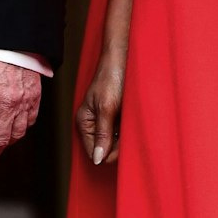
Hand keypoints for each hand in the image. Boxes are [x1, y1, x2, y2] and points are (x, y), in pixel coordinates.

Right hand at [75, 48, 126, 165]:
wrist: (124, 59)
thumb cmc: (111, 78)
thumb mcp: (106, 108)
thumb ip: (102, 134)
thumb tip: (97, 159)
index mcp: (84, 122)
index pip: (94, 152)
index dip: (108, 153)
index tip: (121, 144)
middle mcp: (94, 125)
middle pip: (105, 150)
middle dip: (118, 146)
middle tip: (127, 130)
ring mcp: (106, 122)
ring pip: (116, 144)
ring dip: (125, 139)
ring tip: (130, 123)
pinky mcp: (118, 118)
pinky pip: (123, 134)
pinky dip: (129, 132)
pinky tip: (133, 122)